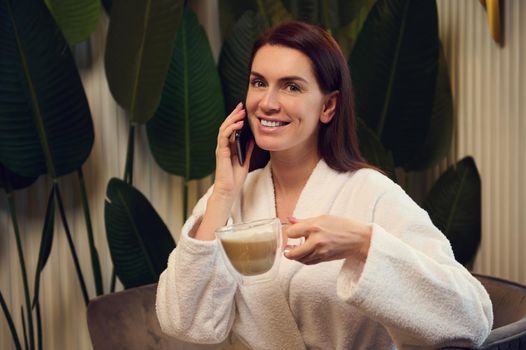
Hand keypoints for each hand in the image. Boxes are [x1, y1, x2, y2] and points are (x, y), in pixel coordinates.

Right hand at [195, 103, 254, 239]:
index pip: (231, 128)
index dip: (236, 118)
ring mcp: (221, 148)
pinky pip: (224, 137)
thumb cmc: (235, 177)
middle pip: (226, 126)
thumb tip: (252, 137)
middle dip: (234, 115)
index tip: (243, 109)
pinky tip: (238, 125)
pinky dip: (231, 129)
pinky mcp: (221, 152)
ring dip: (232, 119)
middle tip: (241, 105)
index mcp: (229, 146)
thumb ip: (247, 148)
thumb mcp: (245, 159)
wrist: (229, 189)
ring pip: (224, 129)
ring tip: (240, 112)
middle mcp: (223, 146)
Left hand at [284, 215, 371, 264]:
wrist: (360, 239)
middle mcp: (316, 240)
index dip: (289, 232)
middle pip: (293, 252)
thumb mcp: (324, 218)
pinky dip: (303, 259)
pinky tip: (303, 254)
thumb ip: (305, 220)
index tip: (291, 232)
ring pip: (300, 259)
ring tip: (294, 250)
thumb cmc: (343, 225)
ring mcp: (320, 252)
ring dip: (295, 256)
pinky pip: (308, 262)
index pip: (291, 233)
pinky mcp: (324, 259)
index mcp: (314, 227)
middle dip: (287, 251)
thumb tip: (290, 219)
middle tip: (286, 248)